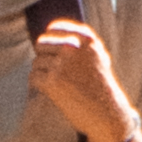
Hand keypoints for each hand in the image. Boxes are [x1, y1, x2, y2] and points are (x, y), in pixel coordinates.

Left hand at [27, 20, 134, 141]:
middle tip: (51, 70)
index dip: (49, 39)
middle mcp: (73, 48)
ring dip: (42, 73)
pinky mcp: (53, 81)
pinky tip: (49, 91)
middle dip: (43, 56)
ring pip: (37, 62)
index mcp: (86, 40)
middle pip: (42, 44)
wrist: (108, 113)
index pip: (55, 28)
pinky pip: (34, 77)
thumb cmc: (102, 87)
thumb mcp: (99, 57)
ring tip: (55, 84)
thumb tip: (52, 31)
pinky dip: (38, 85)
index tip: (50, 50)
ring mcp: (62, 64)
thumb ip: (80, 43)